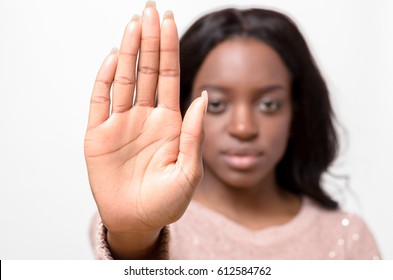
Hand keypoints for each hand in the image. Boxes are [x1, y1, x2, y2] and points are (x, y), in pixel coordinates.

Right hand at [84, 2, 206, 256]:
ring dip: (127, 51)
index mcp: (169, 123)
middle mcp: (145, 117)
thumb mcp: (189, 171)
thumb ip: (195, 133)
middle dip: (149, 40)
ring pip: (124, 79)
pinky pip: (100, 102)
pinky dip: (104, 80)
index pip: (168, 77)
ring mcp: (121, 124)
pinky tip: (111, 58)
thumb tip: (204, 96)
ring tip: (133, 23)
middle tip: (150, 10)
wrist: (138, 221)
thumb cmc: (166, 202)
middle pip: (146, 70)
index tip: (169, 21)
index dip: (169, 49)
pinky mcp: (98, 136)